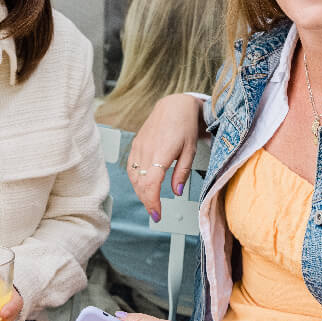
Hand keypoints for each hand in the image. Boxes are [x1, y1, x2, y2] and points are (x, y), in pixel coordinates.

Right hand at [127, 94, 204, 219]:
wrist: (174, 105)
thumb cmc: (185, 126)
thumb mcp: (190, 150)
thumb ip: (182, 172)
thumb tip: (176, 192)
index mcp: (162, 153)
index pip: (151, 184)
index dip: (152, 202)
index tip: (157, 215)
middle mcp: (146, 150)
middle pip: (140, 184)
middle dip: (147, 202)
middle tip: (156, 213)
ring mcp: (139, 147)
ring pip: (133, 177)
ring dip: (140, 192)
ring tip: (150, 201)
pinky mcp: (136, 144)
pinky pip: (131, 167)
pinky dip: (135, 180)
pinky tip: (142, 186)